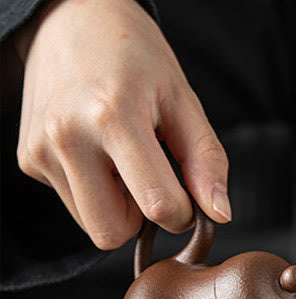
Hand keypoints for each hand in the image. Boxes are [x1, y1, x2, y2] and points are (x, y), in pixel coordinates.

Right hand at [15, 0, 230, 249]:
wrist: (71, 18)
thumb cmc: (136, 59)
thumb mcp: (184, 100)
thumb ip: (207, 161)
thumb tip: (220, 215)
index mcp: (113, 117)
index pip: (158, 206)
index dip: (183, 214)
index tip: (187, 196)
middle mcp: (67, 136)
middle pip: (112, 233)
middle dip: (141, 221)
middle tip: (151, 179)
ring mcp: (40, 149)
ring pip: (93, 226)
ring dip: (117, 206)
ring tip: (121, 157)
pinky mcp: (27, 158)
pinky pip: (74, 205)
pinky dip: (94, 191)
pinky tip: (98, 152)